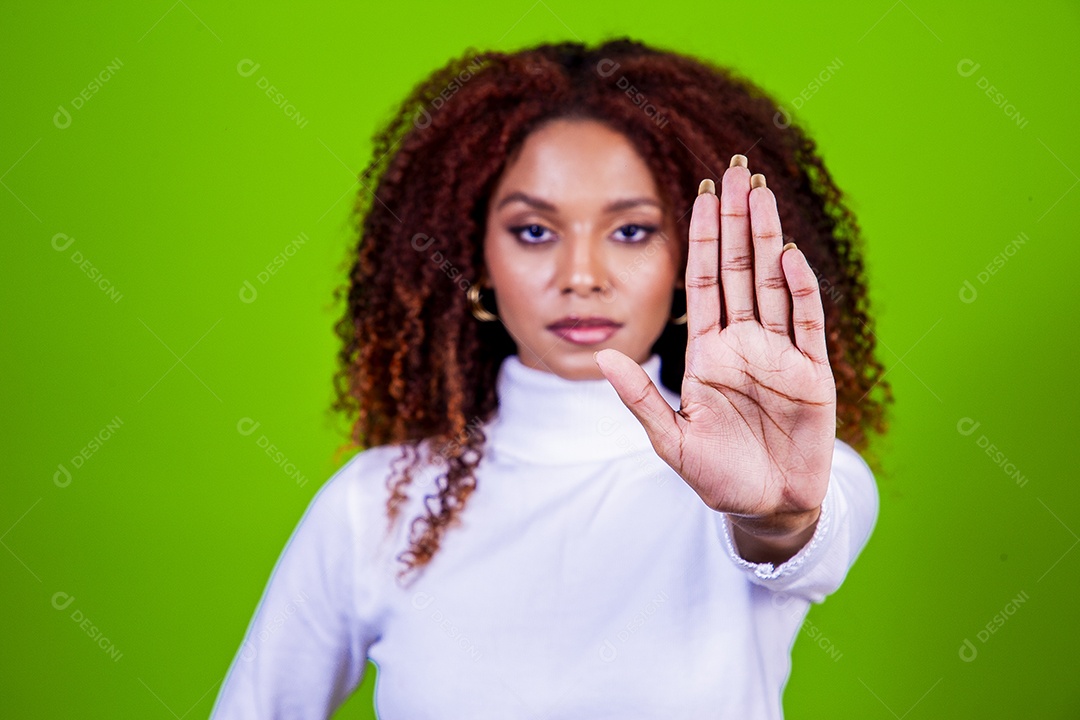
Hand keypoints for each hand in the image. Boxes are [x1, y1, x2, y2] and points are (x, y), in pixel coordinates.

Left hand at [595, 155, 836, 542]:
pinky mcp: (813, 375)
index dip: (700, 240)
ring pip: (774, 285)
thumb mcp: (670, 441)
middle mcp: (745, 344)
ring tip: (761, 195)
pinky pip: (807, 324)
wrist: (766, 508)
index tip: (698, 196)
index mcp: (708, 352)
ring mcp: (780, 355)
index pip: (703, 283)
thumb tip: (601, 356)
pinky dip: (800, 291)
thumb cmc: (717, 476)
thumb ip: (640, 399)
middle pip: (738, 270)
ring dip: (768, 240)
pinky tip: (788, 258)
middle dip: (736, 222)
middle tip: (734, 172)